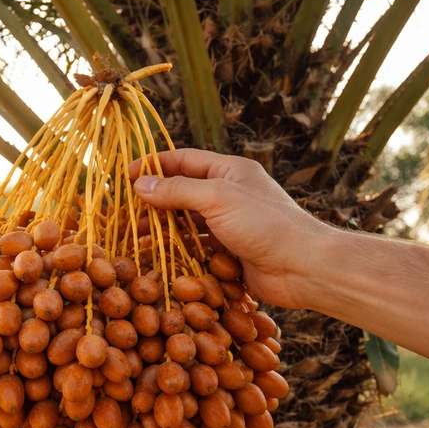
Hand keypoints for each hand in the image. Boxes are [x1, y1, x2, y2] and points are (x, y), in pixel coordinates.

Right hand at [129, 148, 335, 309]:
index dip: (154, 166)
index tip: (126, 176)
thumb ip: (178, 190)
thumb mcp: (217, 198)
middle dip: (154, 202)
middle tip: (125, 214)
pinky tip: (158, 257)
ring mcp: (230, 224)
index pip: (184, 160)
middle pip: (183, 192)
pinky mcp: (231, 252)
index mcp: (230, 171)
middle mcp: (229, 194)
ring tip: (136, 237)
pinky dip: (178, 251)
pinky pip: (198, 247)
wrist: (302, 267)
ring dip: (163, 229)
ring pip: (188, 222)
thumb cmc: (265, 224)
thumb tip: (141, 184)